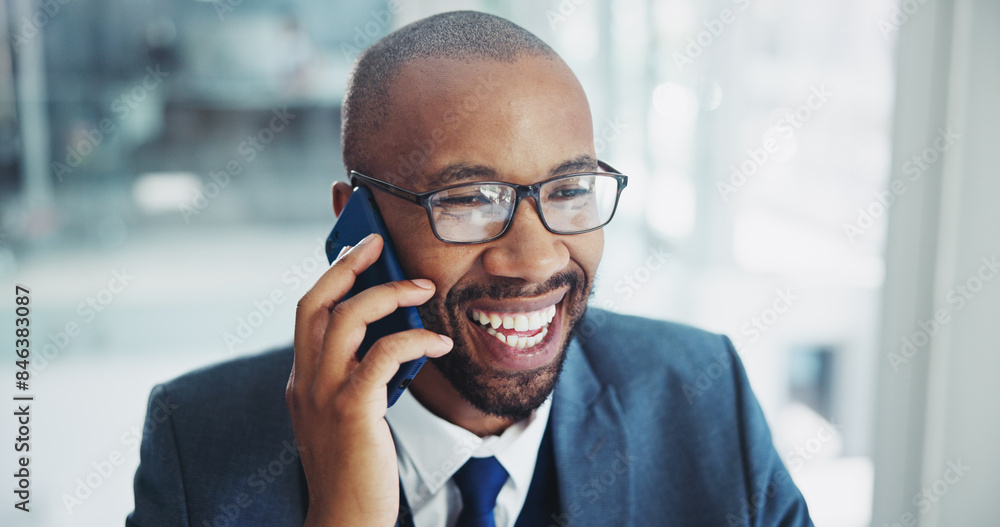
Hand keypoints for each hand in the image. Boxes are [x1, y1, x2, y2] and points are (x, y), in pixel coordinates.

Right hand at [287, 233, 452, 525]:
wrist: (345, 519)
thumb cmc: (355, 467)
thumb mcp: (346, 413)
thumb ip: (357, 376)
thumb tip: (393, 338)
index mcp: (301, 379)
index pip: (308, 311)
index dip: (332, 275)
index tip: (359, 250)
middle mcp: (304, 380)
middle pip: (317, 302)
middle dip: (348, 265)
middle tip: (379, 242)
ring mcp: (324, 393)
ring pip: (347, 318)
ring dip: (390, 294)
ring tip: (425, 289)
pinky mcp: (352, 409)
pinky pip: (385, 354)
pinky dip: (415, 339)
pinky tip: (439, 341)